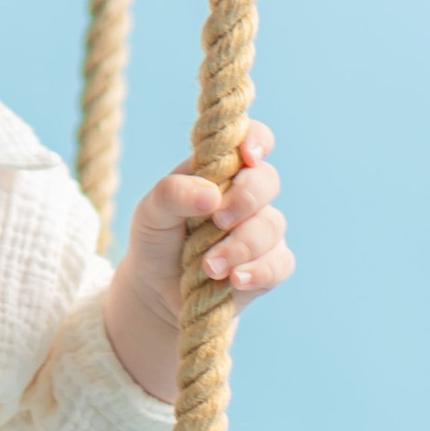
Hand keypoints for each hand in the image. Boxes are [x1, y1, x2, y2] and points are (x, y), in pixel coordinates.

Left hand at [101, 124, 291, 403]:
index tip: (246, 156)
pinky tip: (235, 280)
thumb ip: (173, 194)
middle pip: (267, 181)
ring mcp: (261, 230)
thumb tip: (211, 195)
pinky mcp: (268, 266)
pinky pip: (279, 264)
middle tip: (218, 220)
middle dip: (246, 198)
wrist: (155, 290)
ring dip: (240, 246)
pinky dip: (258, 271)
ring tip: (208, 267)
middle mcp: (246, 196)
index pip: (252, 140)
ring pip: (272, 226)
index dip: (256, 140)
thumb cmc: (156, 239)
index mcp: (220, 170)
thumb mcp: (150, 212)